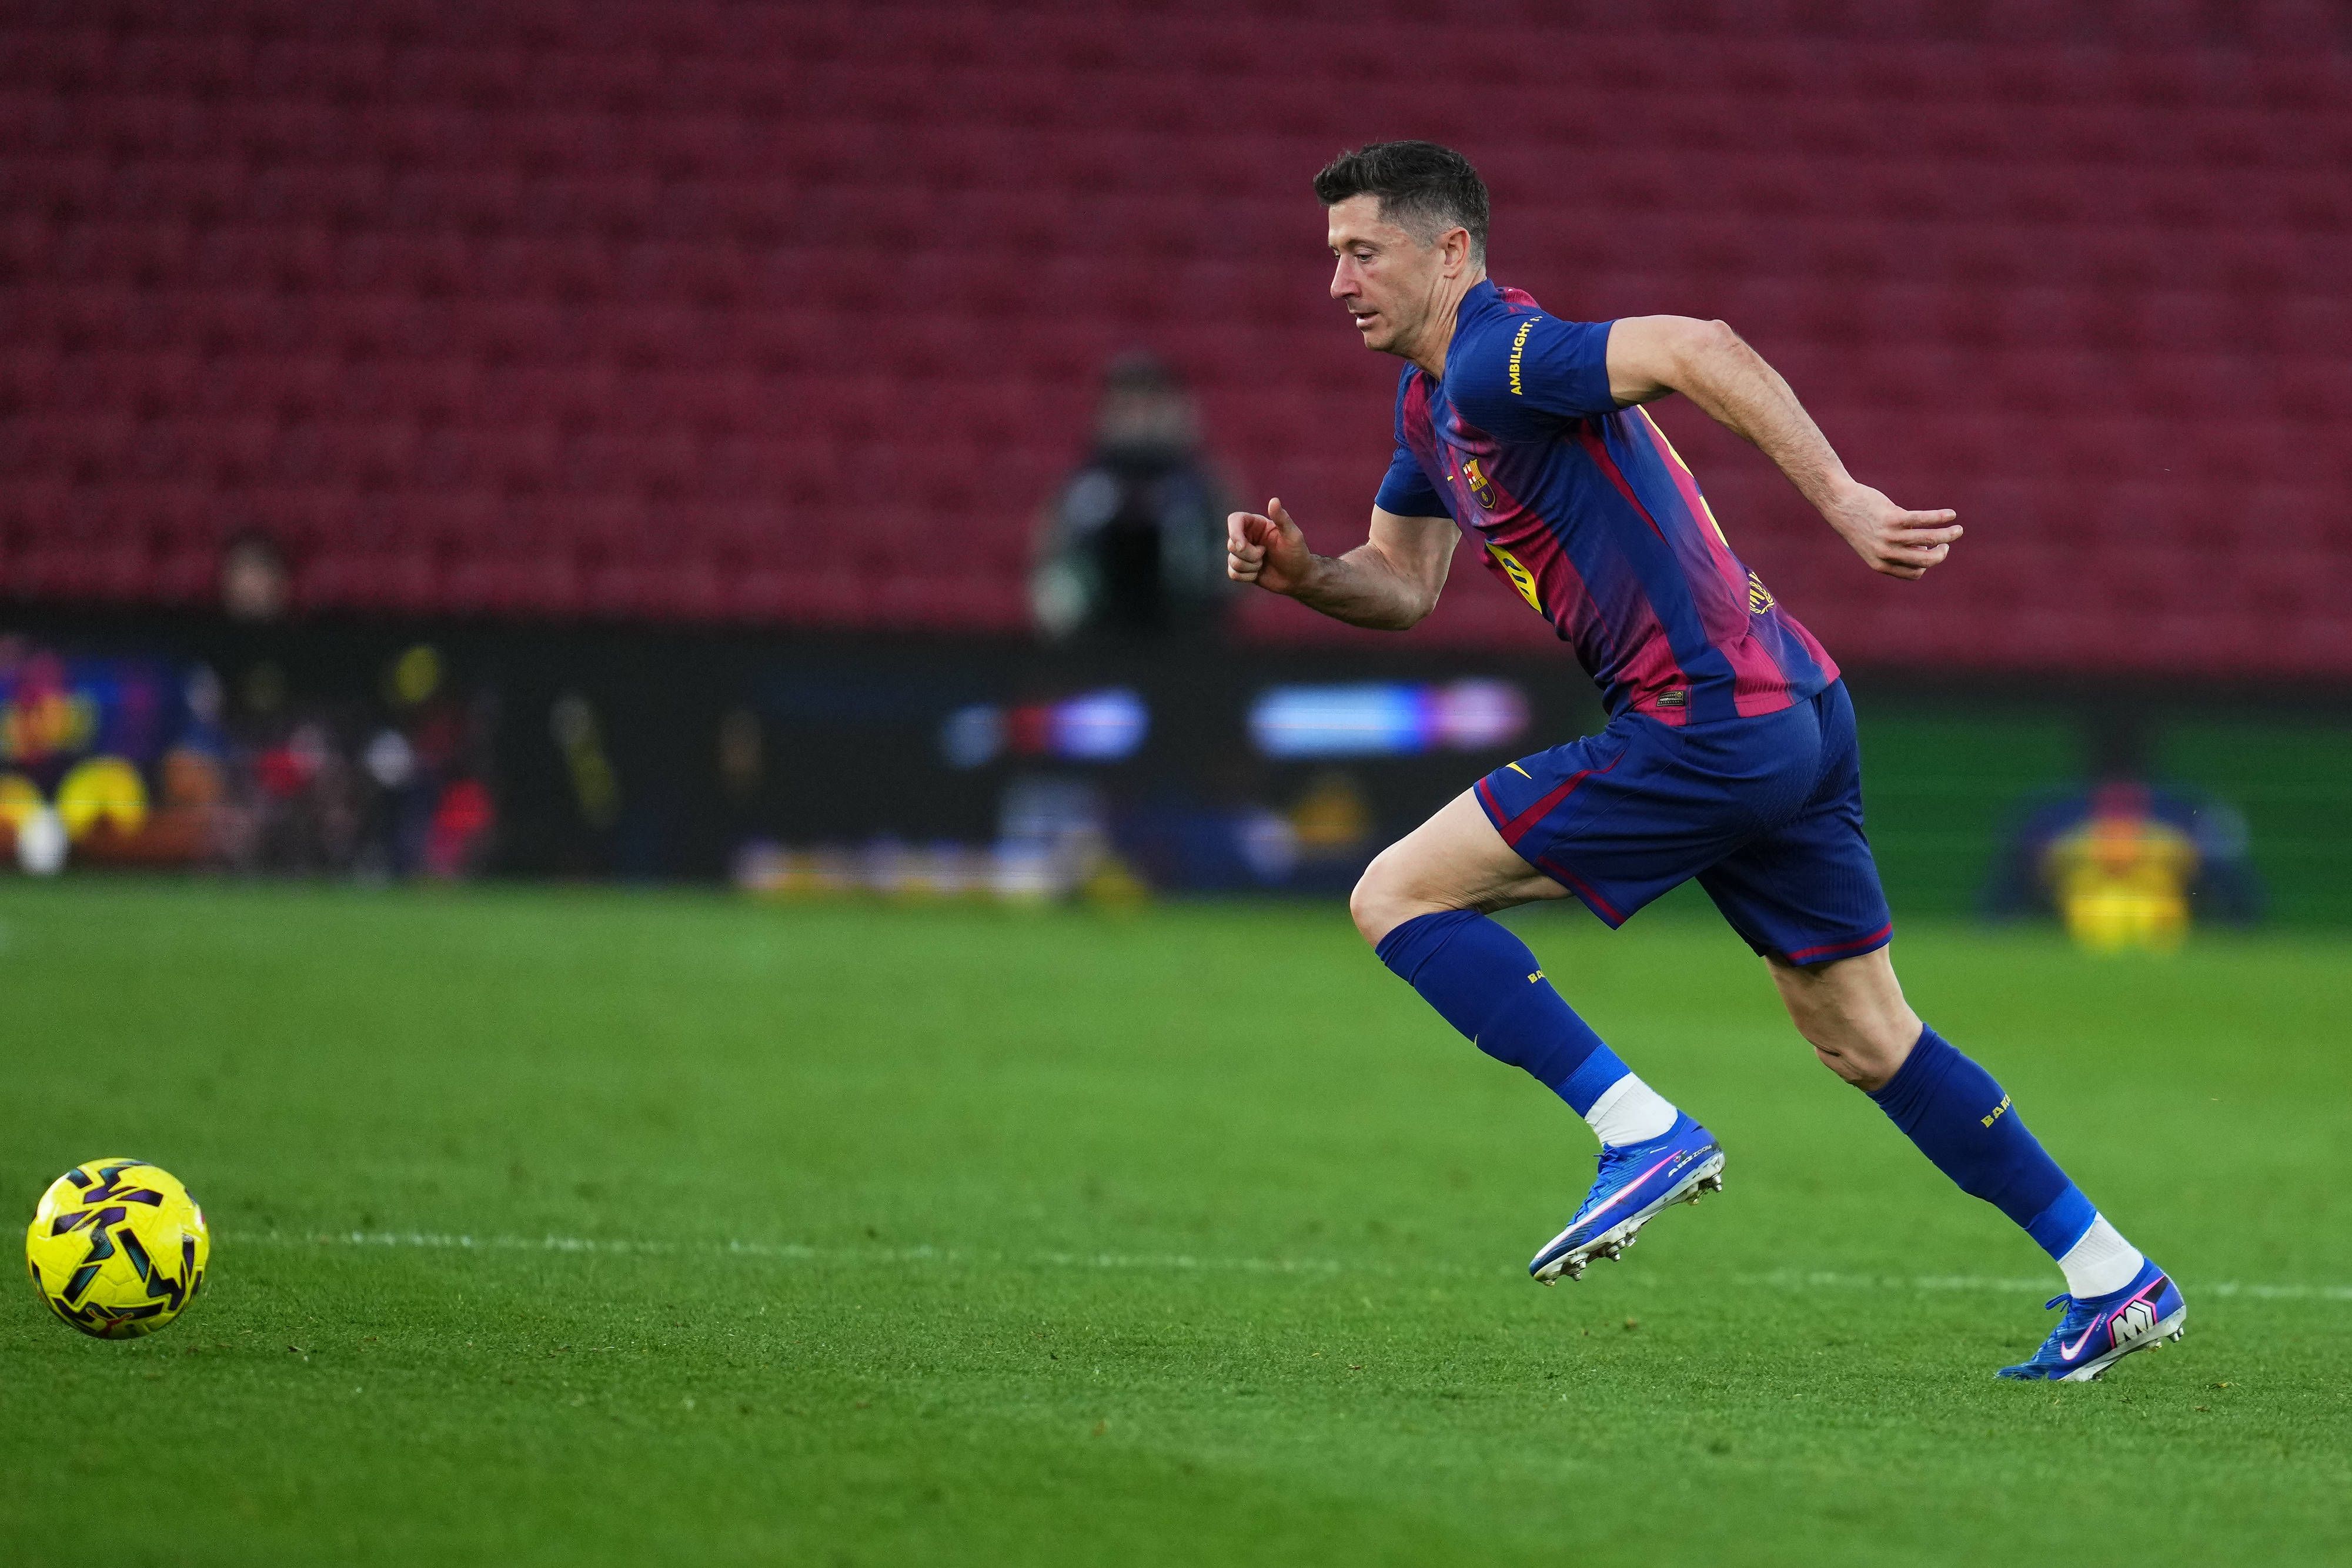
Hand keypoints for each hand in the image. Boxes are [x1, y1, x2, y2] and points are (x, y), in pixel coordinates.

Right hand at [1226, 498, 1314, 594]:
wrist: (1298, 577)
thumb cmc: (1297, 554)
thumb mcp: (1293, 535)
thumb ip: (1282, 518)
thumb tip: (1274, 500)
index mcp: (1257, 524)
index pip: (1234, 520)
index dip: (1234, 532)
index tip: (1242, 546)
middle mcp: (1247, 537)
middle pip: (1231, 544)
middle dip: (1249, 554)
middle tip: (1264, 554)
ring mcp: (1243, 553)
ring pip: (1232, 561)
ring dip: (1250, 567)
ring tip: (1263, 564)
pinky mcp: (1241, 568)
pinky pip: (1233, 574)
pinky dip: (1247, 576)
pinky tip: (1258, 574)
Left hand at [1822, 483, 1960, 579]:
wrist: (1840, 504)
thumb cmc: (1859, 524)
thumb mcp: (1873, 544)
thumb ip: (1895, 551)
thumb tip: (1925, 548)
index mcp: (1881, 564)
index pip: (1914, 573)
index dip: (1927, 564)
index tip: (1930, 552)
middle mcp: (1885, 554)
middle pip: (1926, 560)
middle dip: (1942, 554)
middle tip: (1947, 544)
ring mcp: (1889, 537)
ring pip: (1930, 540)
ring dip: (1949, 535)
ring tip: (1958, 529)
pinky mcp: (1893, 518)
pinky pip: (1924, 520)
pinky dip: (1941, 518)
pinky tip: (1951, 514)